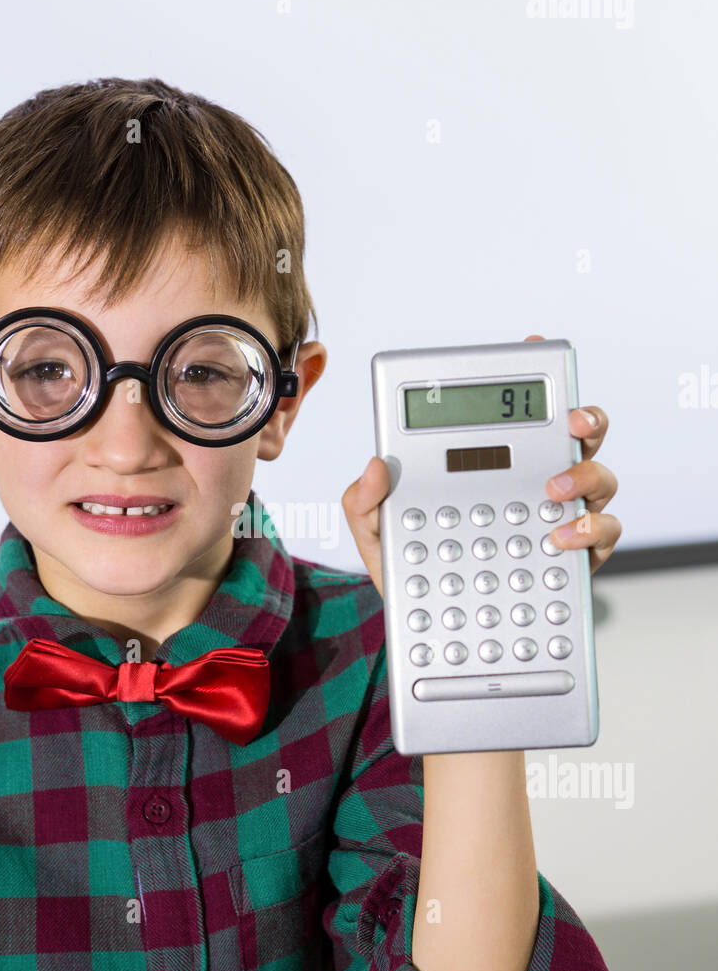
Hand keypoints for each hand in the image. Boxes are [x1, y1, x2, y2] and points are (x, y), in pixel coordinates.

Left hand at [342, 334, 621, 596]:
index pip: (516, 411)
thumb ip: (366, 497)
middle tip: (572, 422)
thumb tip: (376, 465)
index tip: (534, 346)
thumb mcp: (375, 530)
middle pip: (579, 435)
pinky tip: (560, 537)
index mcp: (488, 462)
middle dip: (586, 417)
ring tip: (554, 490)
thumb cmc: (410, 566)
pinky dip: (591, 531)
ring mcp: (560, 515)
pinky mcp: (575, 555)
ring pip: (601, 479)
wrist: (429, 624)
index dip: (530, 372)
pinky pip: (603, 534)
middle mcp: (533, 480)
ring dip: (586, 475)